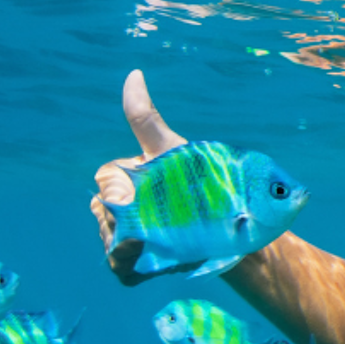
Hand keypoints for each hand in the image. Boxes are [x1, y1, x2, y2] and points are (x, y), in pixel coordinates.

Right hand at [90, 70, 189, 285]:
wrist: (239, 221)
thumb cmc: (202, 178)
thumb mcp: (177, 150)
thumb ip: (147, 118)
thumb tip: (133, 74)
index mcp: (128, 179)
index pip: (108, 179)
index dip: (113, 186)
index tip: (126, 193)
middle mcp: (123, 209)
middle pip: (105, 212)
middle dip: (122, 216)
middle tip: (150, 218)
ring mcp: (130, 237)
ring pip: (111, 240)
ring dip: (124, 243)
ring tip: (148, 241)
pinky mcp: (142, 264)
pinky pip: (121, 269)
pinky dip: (125, 266)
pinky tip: (138, 261)